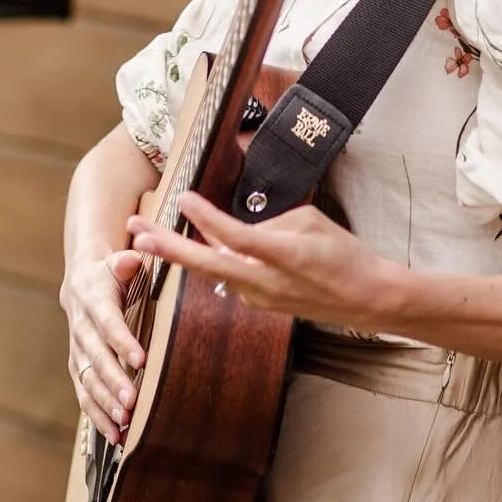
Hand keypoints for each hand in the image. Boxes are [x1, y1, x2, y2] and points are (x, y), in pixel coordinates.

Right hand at [60, 249, 146, 445]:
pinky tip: (114, 435)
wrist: (81, 284)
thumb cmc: (110, 274)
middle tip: (132, 402)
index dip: (123, 341)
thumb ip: (126, 261)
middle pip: (98, 359)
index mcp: (94, 302)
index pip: (109, 323)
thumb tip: (133, 260)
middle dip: (114, 382)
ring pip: (89, 382)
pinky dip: (97, 416)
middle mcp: (82, 330)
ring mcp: (78, 353)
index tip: (141, 359)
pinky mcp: (79, 369)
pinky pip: (85, 396)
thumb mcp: (118, 260)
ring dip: (105, 404)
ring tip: (124, 423)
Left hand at [126, 192, 400, 331]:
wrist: (365, 298)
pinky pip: (231, 275)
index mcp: (283, 256)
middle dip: (168, 248)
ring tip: (150, 233)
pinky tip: (210, 245)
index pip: (237, 236)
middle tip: (136, 233)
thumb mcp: (310, 223)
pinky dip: (218, 258)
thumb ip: (269, 223)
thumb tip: (238, 229)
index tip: (183, 198)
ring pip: (214, 269)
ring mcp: (259, 297)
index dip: (207, 219)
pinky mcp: (259, 304)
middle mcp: (265, 282)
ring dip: (184, 252)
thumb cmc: (343, 255)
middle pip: (208, 265)